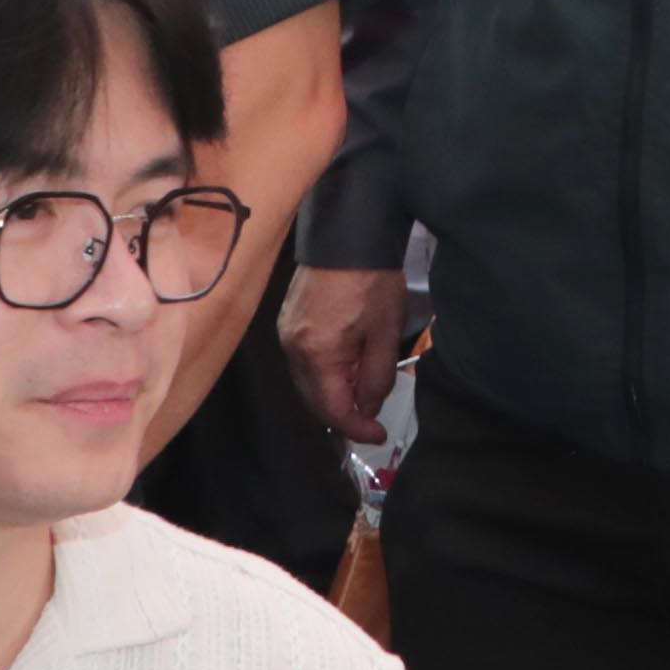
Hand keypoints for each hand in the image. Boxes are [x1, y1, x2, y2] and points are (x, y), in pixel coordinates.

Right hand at [281, 266, 406, 440]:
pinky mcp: (287, 322)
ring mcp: (285, 334)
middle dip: (343, 416)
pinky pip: (302, 363)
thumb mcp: (384, 334)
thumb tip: (366, 409)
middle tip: (372, 421)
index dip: (356, 428)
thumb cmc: (372, 282)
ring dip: (333, 396)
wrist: (348, 235)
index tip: (380, 434)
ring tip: (362, 394)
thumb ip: (375, 378)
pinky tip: (344, 371)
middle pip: (313, 401)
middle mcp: (292, 349)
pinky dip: (322, 376)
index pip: (332, 410)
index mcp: (317, 353)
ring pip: (306, 384)